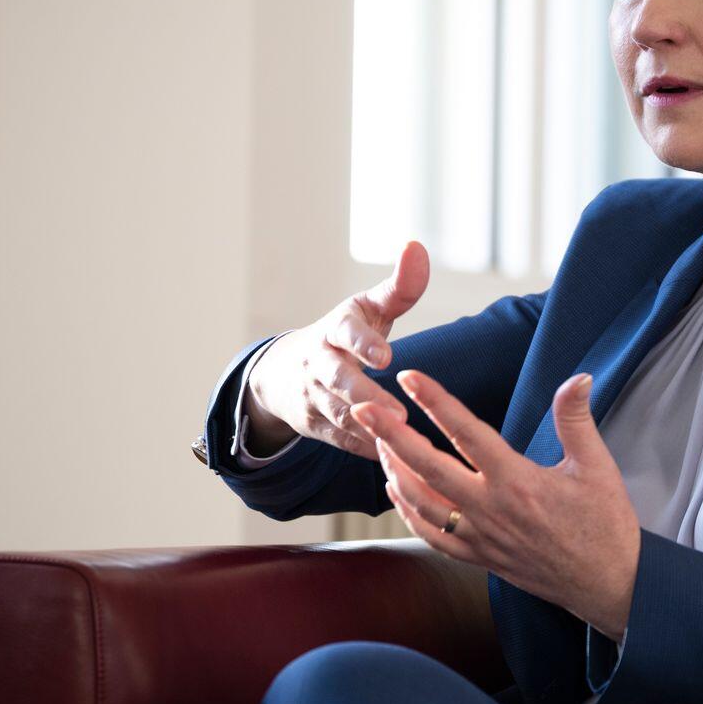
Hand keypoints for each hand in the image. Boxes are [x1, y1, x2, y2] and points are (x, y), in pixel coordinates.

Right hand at [245, 241, 430, 459]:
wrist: (285, 371)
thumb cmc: (345, 333)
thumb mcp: (368, 308)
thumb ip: (399, 286)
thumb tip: (417, 246)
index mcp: (334, 329)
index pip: (346, 333)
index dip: (363, 344)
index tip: (386, 357)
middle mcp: (320, 363)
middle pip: (338, 380)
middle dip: (365, 395)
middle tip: (399, 413)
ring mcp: (314, 397)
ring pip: (340, 415)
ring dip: (370, 428)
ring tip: (403, 437)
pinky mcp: (316, 427)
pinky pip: (341, 441)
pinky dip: (364, 449)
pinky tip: (393, 456)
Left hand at [354, 367, 641, 638]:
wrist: (607, 584)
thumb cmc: (605, 525)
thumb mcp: (597, 467)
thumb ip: (577, 420)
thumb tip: (579, 377)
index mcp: (517, 481)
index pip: (465, 433)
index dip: (435, 402)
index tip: (409, 378)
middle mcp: (490, 509)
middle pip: (426, 467)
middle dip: (390, 435)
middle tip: (363, 408)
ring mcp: (480, 537)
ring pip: (420, 502)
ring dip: (393, 470)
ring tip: (378, 442)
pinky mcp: (479, 557)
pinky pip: (432, 535)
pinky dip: (407, 512)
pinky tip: (395, 490)